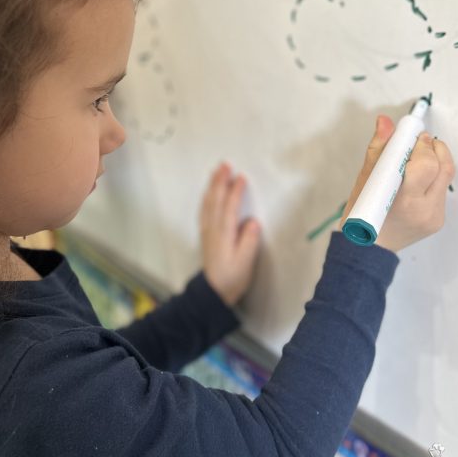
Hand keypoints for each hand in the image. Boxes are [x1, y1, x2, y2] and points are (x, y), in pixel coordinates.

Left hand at [200, 163, 261, 306]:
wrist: (213, 292)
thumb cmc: (232, 277)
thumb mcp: (245, 262)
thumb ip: (249, 241)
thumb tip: (253, 222)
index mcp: (224, 234)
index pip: (230, 207)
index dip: (235, 191)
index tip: (241, 177)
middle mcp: (213, 228)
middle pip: (216, 200)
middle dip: (220, 181)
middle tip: (225, 164)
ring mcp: (207, 230)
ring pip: (208, 203)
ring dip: (212, 185)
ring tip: (216, 171)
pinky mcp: (206, 234)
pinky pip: (204, 209)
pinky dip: (207, 197)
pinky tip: (209, 192)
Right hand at [338, 111, 454, 252]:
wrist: (369, 249)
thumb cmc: (362, 213)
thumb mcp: (365, 179)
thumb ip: (379, 148)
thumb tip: (386, 121)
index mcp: (405, 200)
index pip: (426, 165)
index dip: (423, 146)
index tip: (414, 137)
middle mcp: (425, 210)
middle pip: (443, 168)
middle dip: (434, 148)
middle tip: (420, 142)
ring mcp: (435, 217)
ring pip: (446, 178)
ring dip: (436, 161)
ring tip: (419, 157)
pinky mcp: (439, 220)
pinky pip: (442, 190)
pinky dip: (433, 177)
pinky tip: (418, 177)